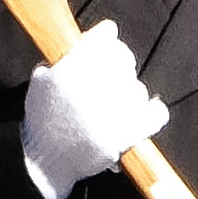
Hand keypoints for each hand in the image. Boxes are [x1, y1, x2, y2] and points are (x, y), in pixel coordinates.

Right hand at [18, 21, 167, 198]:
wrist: (45, 162)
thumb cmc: (43, 121)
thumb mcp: (41, 82)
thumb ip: (63, 58)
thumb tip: (95, 37)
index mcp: (71, 69)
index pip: (106, 36)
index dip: (106, 38)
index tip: (107, 41)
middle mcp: (94, 85)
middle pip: (124, 58)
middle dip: (119, 64)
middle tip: (111, 76)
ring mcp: (114, 110)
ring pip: (138, 88)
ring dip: (129, 93)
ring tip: (115, 105)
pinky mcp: (127, 134)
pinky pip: (156, 114)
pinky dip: (153, 112)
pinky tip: (146, 112)